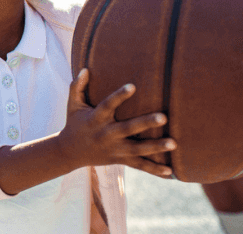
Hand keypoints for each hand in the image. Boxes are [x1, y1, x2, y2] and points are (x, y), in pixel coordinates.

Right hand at [59, 69, 175, 177]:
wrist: (69, 152)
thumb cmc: (74, 123)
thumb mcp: (73, 105)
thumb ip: (77, 86)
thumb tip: (85, 69)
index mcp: (95, 119)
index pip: (107, 105)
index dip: (119, 96)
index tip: (133, 86)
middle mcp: (106, 134)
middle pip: (128, 129)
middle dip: (146, 123)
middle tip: (164, 117)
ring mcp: (114, 149)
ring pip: (137, 149)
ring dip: (156, 147)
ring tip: (174, 143)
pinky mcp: (120, 159)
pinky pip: (139, 165)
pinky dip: (154, 169)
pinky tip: (171, 172)